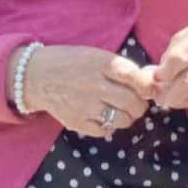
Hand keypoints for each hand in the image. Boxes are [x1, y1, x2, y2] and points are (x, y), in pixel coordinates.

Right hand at [20, 45, 154, 137]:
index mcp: (103, 64)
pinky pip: (105, 131)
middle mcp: (96, 85)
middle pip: (134, 103)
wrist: (36, 75)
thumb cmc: (72, 63)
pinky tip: (102, 116)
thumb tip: (151, 83)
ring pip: (123, 120)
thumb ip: (123, 69)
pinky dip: (108, 126)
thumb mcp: (97, 56)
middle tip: (135, 103)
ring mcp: (86, 106)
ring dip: (127, 117)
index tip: (147, 90)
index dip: (148, 88)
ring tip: (120, 110)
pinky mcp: (77, 122)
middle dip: (139, 105)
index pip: (138, 79)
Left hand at [152, 15, 187, 109]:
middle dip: (169, 93)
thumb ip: (171, 54)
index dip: (164, 72)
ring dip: (177, 100)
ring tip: (167, 98)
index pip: (179, 59)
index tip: (155, 78)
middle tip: (158, 97)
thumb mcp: (186, 35)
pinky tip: (182, 98)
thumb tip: (157, 77)